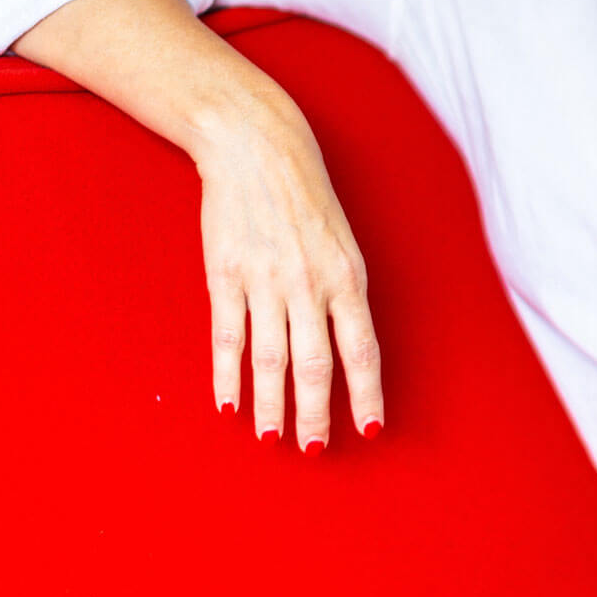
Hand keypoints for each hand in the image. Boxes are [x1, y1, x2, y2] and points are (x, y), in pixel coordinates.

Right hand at [196, 102, 383, 451]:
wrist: (257, 147)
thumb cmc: (305, 198)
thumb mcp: (343, 243)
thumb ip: (344, 294)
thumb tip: (348, 350)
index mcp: (348, 276)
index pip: (362, 349)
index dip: (366, 393)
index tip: (370, 428)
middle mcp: (310, 284)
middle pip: (315, 365)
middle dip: (316, 414)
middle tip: (314, 450)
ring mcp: (266, 280)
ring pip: (270, 359)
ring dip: (272, 405)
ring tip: (273, 438)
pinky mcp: (226, 274)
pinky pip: (228, 337)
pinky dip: (227, 377)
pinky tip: (228, 405)